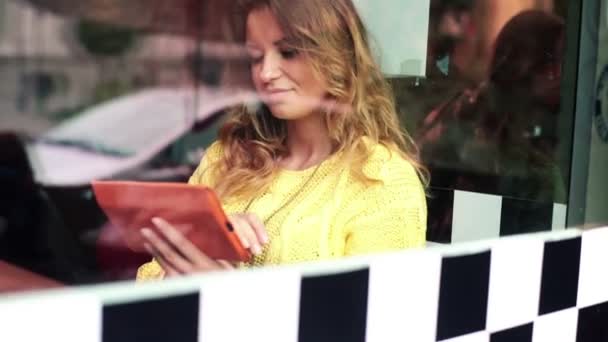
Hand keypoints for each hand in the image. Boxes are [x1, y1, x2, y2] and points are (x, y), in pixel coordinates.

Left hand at [141, 214, 268, 276]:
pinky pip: (168, 277)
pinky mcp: (182, 288)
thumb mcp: (228, 265)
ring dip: (156, 253)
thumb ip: (215, 253)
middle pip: (169, 255)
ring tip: (148, 241)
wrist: (228, 299)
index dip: (168, 232)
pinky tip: (158, 257)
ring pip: (165, 266)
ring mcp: (185, 282)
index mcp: (204, 264)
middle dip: (156, 241)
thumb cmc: (230, 280)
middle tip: (145, 230)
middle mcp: (192, 274)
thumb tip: (206, 238)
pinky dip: (162, 265)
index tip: (157, 221)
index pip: (181, 244)